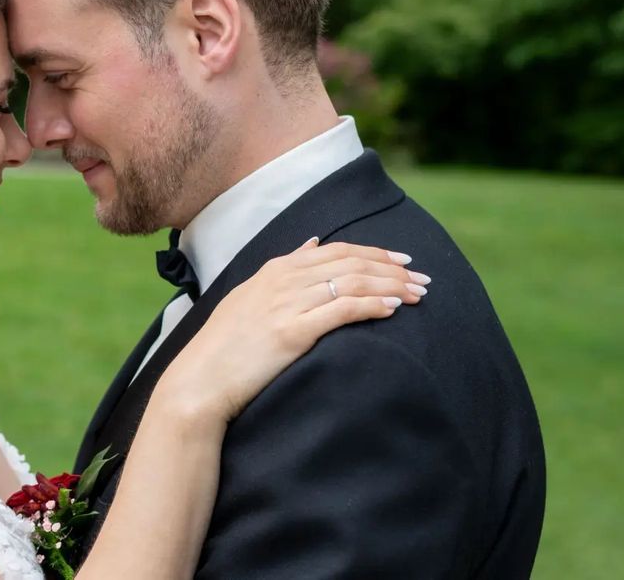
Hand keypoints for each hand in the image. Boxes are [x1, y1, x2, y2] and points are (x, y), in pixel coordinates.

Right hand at [157, 238, 428, 423]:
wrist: (200, 380)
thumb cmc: (224, 345)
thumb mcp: (249, 295)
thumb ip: (282, 269)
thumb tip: (311, 244)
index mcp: (273, 270)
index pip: (335, 250)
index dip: (374, 253)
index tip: (402, 262)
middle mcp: (282, 280)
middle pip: (350, 263)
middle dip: (392, 269)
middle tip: (423, 279)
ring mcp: (286, 304)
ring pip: (352, 283)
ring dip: (391, 287)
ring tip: (418, 296)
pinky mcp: (291, 331)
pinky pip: (341, 310)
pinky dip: (371, 306)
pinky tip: (392, 310)